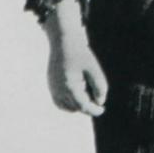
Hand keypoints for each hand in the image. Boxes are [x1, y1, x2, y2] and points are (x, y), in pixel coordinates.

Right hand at [41, 0, 107, 116]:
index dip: (94, 110)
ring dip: (78, 104)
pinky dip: (69, 102)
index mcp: (70, 86)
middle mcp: (59, 90)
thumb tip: (100, 101)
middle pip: (76, 107)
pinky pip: (60, 102)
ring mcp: (53, 89)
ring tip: (86, 88)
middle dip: (87, 104)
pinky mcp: (51, 86)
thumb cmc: (81, 54)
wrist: (63, 41)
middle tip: (95, 92)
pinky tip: (78, 92)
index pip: (83, 106)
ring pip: (67, 107)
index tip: (102, 109)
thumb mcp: (94, 69)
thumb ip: (99, 86)